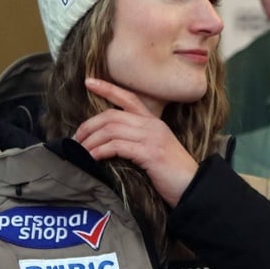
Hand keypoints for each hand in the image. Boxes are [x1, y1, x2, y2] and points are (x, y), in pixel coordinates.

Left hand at [73, 78, 198, 205]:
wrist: (194, 186)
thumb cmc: (172, 174)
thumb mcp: (155, 151)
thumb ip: (138, 142)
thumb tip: (110, 145)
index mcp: (154, 123)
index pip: (129, 98)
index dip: (108, 89)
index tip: (88, 82)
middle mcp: (153, 126)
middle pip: (112, 115)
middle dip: (88, 126)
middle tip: (75, 140)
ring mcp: (152, 138)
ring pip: (111, 130)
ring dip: (91, 141)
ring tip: (80, 151)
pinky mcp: (150, 153)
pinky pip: (117, 146)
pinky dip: (100, 151)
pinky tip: (92, 158)